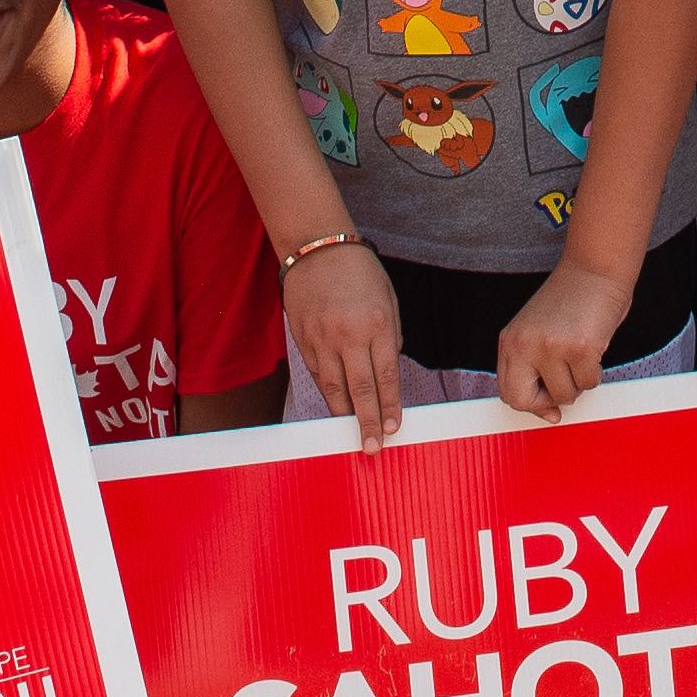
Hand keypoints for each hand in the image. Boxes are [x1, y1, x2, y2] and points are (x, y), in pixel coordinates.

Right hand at [286, 240, 410, 446]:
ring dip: (344, 415)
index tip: (394, 429)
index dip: (390, 407)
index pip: (386, 377)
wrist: (317, 248)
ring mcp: (322, 339)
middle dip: (367, 423)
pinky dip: (327, 392)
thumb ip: (389, 338)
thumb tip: (386, 375)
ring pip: (333, 389)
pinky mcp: (302, 340)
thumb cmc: (360, 271)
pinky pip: (316, 374)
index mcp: (377, 324)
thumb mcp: (388, 300)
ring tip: (351, 435)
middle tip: (373, 448)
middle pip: (360, 390)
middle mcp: (349, 335)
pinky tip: (335, 407)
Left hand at [496, 260, 636, 422]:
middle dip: (548, 401)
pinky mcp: (580, 349)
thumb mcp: (538, 332)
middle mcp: (524, 344)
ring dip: (578, 381)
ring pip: (564, 395)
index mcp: (510, 340)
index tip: (548, 404)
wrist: (595, 269)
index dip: (530, 403)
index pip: (508, 392)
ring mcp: (551, 347)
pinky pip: (588, 383)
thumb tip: (550, 415)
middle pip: (523, 401)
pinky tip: (593, 346)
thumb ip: (535, 370)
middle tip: (565, 383)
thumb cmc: (571, 302)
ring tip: (580, 353)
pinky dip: (595, 372)